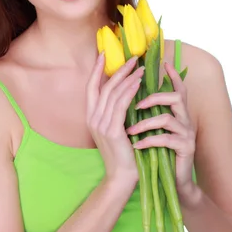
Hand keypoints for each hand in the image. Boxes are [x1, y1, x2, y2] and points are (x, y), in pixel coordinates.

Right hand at [86, 53, 144, 192]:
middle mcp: (93, 118)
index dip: (97, 70)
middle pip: (104, 86)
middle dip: (119, 70)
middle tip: (133, 58)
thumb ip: (115, 112)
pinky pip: (121, 105)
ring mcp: (100, 124)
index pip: (91, 87)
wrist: (122, 176)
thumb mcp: (115, 129)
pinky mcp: (111, 130)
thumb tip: (125, 92)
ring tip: (141, 67)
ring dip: (128, 78)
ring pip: (113, 93)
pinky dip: (130, 91)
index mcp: (91, 117)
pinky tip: (139, 83)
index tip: (104, 54)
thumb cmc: (123, 153)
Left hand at [126, 61, 195, 196]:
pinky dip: (148, 141)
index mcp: (176, 113)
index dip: (174, 76)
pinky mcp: (185, 148)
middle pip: (176, 97)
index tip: (164, 63)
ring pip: (168, 118)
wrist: (170, 180)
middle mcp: (184, 120)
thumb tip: (129, 95)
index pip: (178, 89)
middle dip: (154, 97)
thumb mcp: (152, 130)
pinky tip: (136, 145)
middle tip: (136, 105)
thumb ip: (148, 114)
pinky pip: (166, 139)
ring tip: (129, 130)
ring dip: (145, 123)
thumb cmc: (157, 152)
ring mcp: (186, 134)